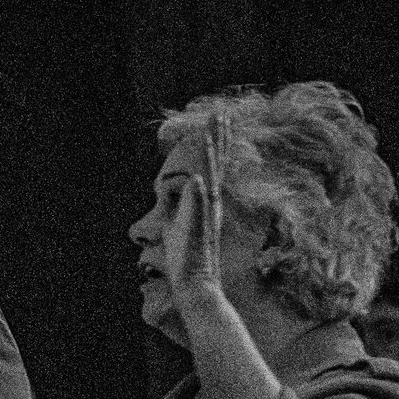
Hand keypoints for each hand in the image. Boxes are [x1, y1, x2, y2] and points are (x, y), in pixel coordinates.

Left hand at [160, 116, 228, 304]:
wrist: (196, 284)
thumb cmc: (187, 257)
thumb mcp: (180, 222)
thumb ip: (182, 203)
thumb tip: (177, 188)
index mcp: (207, 201)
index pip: (214, 166)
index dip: (216, 142)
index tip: (218, 120)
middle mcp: (211, 206)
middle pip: (216, 166)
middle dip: (218, 139)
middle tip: (221, 114)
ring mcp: (206, 218)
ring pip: (209, 183)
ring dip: (208, 160)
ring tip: (207, 136)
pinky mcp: (198, 233)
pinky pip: (199, 212)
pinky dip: (199, 196)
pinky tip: (197, 180)